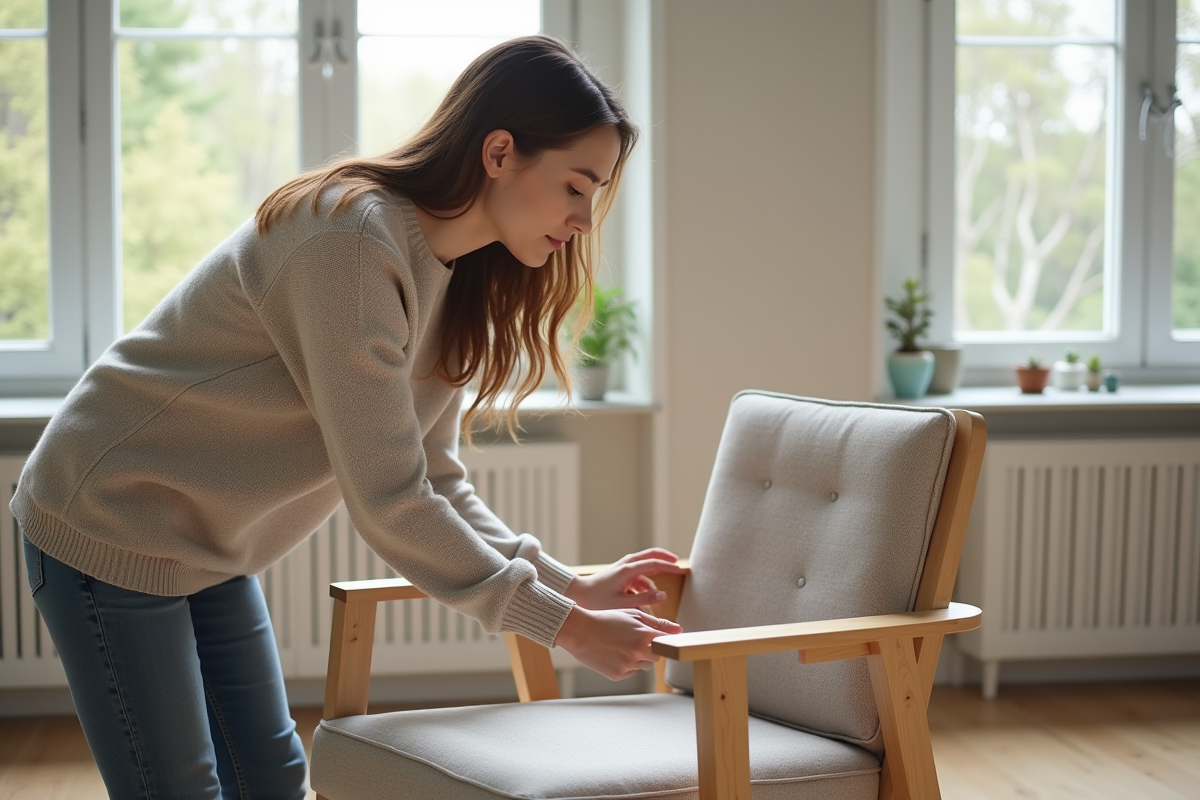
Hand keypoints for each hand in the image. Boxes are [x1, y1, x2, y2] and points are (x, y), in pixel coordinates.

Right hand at [553, 606, 681, 680]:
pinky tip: (613, 653)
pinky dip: (625, 665)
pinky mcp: (617, 675)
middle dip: (649, 649)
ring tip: (620, 645)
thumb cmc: (606, 619)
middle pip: (656, 657)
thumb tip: (678, 630)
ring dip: (637, 657)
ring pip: (643, 665)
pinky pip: (629, 672)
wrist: (579, 631)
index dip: (666, 642)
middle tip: (633, 639)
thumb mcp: (632, 614)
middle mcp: (638, 653)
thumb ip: (657, 623)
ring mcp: (628, 666)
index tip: (665, 641)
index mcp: (644, 636)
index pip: (668, 644)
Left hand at [564, 548, 685, 609]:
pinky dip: (644, 584)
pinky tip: (645, 598)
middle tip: (677, 564)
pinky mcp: (620, 574)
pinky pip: (637, 576)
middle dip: (664, 558)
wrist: (577, 595)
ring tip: (659, 595)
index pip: (653, 563)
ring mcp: (623, 568)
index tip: (681, 569)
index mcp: (627, 570)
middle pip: (650, 555)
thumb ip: (644, 599)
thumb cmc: (596, 600)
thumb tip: (664, 594)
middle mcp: (626, 565)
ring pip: (644, 569)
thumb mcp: (621, 603)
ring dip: (653, 578)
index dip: (669, 566)